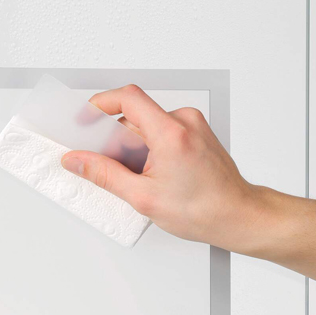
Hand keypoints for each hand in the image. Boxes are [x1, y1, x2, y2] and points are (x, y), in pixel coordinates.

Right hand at [60, 84, 267, 249]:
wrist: (238, 216)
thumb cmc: (203, 210)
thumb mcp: (144, 197)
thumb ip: (105, 175)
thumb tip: (77, 161)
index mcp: (171, 133)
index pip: (127, 98)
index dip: (100, 105)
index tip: (84, 119)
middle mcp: (185, 121)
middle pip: (136, 116)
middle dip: (117, 139)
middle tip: (110, 165)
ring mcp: (194, 125)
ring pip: (149, 125)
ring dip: (136, 147)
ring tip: (141, 178)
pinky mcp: (197, 132)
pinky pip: (164, 131)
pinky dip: (152, 148)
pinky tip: (155, 174)